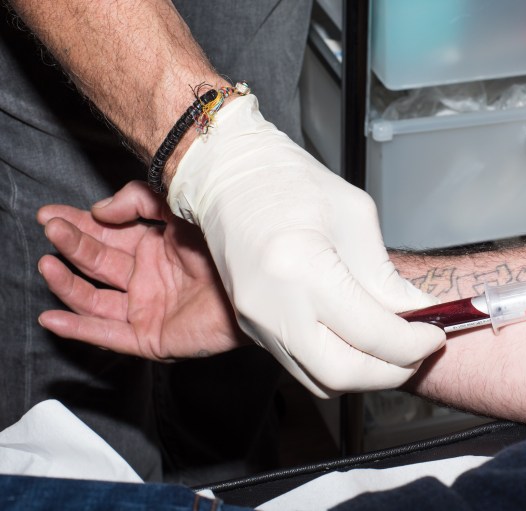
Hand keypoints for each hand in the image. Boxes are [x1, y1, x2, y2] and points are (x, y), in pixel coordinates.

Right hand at [37, 181, 244, 359]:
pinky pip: (109, 335)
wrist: (260, 276)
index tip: (49, 214)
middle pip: (99, 263)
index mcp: (156, 248)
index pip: (107, 237)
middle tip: (50, 228)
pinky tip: (52, 316)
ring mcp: (149, 309)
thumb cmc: (230, 241)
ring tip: (47, 263)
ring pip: (96, 299)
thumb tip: (99, 211)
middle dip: (72, 246)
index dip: (78, 226)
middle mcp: (149, 279)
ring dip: (68, 283)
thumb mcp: (180, 208)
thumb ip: (140, 201)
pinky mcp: (153, 337)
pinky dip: (80, 328)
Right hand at [166, 94, 444, 396]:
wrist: (231, 178)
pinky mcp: (253, 330)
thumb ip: (387, 276)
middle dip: (392, 370)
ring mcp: (257, 323)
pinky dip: (340, 365)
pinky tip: (362, 342)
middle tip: (419, 349)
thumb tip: (420, 314)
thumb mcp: (355, 217)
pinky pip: (304, 367)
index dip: (412, 343)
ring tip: (395, 347)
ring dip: (367, 374)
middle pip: (343, 374)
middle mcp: (273, 305)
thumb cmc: (293, 184)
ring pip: (322, 381)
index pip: (370, 333)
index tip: (436, 335)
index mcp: (301, 268)